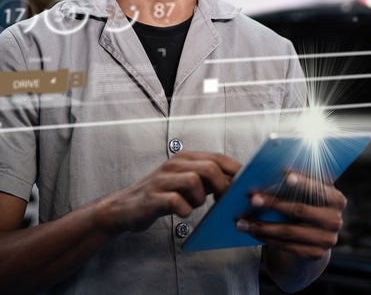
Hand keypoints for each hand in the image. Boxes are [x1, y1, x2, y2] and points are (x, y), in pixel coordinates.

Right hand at [99, 151, 240, 232]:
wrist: (125, 207)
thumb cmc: (159, 195)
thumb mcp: (186, 181)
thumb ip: (208, 179)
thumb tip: (237, 183)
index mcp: (185, 158)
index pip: (218, 157)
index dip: (235, 171)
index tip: (244, 185)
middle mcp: (174, 165)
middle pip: (210, 167)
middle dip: (222, 187)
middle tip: (221, 201)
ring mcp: (162, 180)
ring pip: (194, 181)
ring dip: (200, 198)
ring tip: (193, 205)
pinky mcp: (153, 198)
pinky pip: (176, 202)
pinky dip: (184, 210)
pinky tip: (181, 212)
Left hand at [236, 172, 346, 259]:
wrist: (311, 241)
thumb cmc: (304, 208)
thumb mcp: (307, 195)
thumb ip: (297, 186)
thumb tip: (267, 173)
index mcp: (337, 199)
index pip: (319, 188)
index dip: (302, 181)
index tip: (282, 173)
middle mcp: (335, 220)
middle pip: (300, 210)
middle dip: (273, 203)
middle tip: (252, 199)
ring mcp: (327, 240)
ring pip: (289, 231)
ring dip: (262, 225)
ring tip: (242, 221)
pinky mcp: (315, 254)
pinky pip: (286, 245)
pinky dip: (266, 237)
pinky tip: (252, 231)